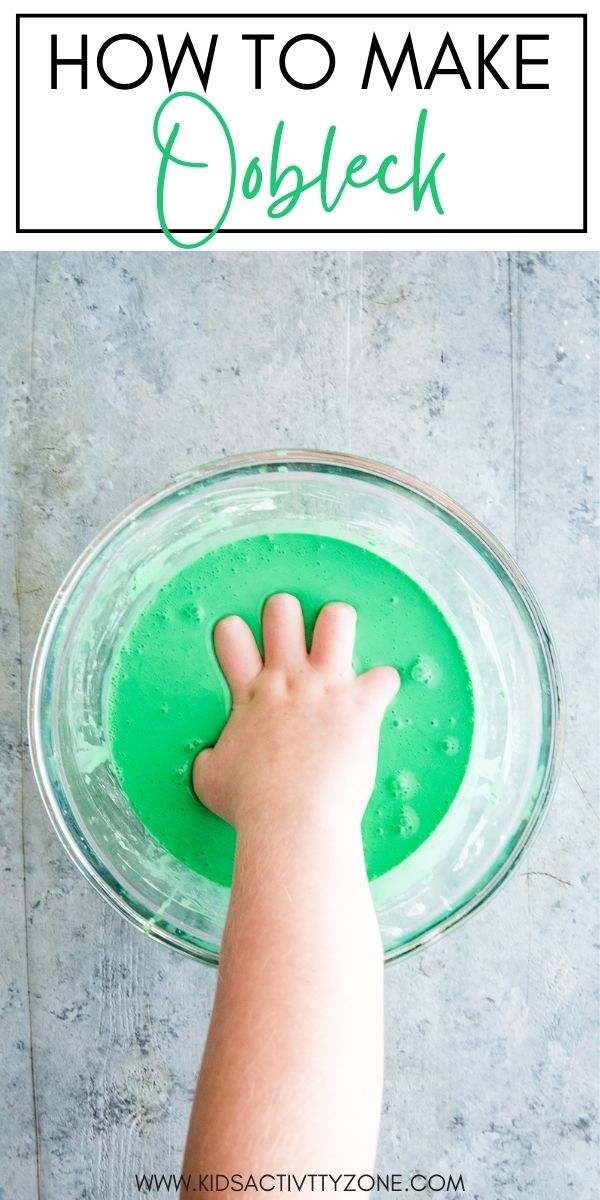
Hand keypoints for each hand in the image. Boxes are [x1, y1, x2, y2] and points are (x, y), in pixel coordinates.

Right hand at [193, 593, 399, 833]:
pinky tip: (377, 701)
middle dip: (288, 616)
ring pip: (336, 620)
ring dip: (339, 629)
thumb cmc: (250, 805)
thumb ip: (210, 759)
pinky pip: (385, 676)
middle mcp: (287, 679)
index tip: (245, 648)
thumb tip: (208, 759)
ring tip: (340, 647)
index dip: (236, 633)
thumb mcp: (210, 779)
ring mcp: (326, 687)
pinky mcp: (360, 706)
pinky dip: (383, 688)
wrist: (291, 818)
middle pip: (282, 611)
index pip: (231, 635)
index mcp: (250, 694)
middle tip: (294, 641)